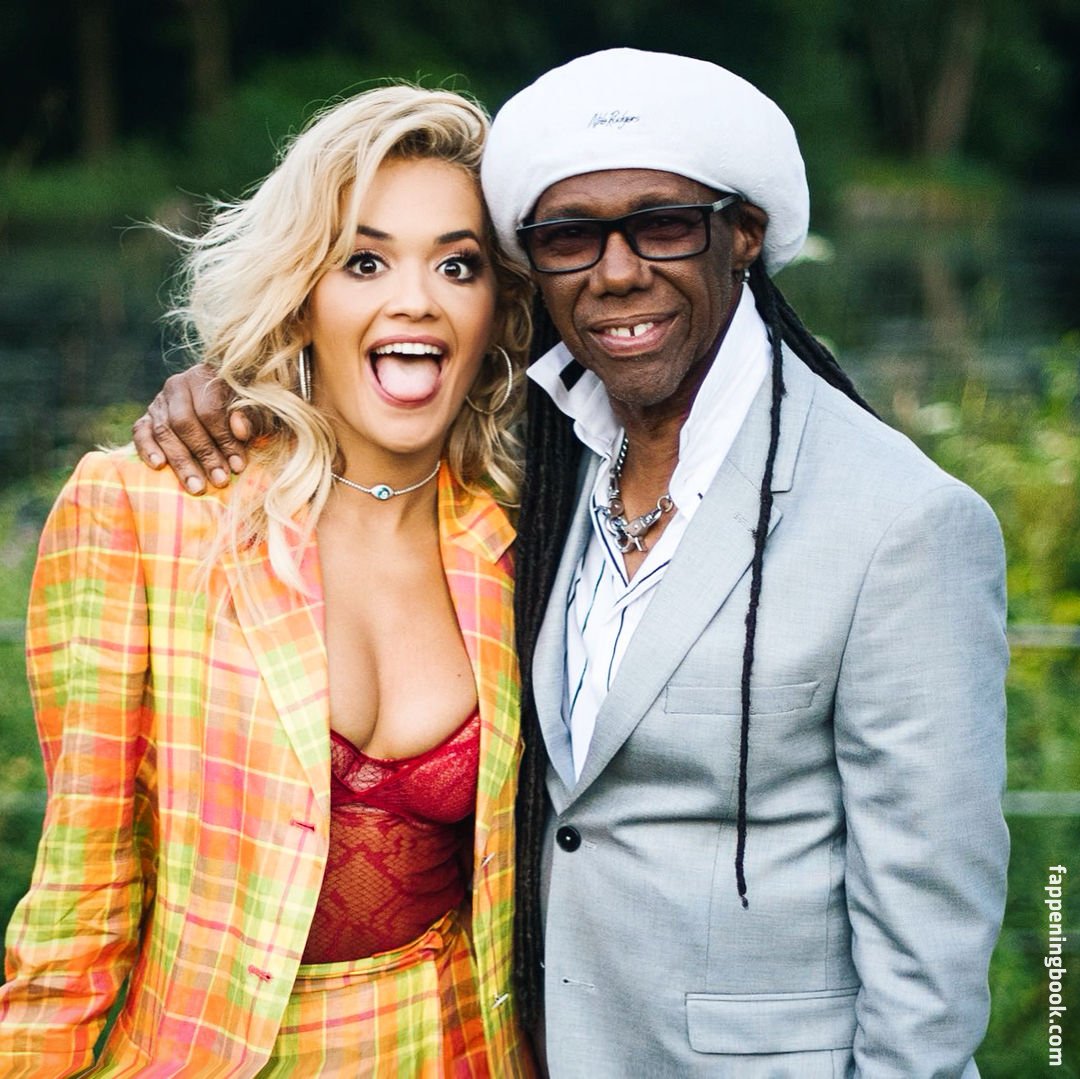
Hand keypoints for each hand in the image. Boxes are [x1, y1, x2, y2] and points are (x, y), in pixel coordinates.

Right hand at [132, 365, 251, 493]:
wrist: (222, 403)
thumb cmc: (243, 410)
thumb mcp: (257, 410)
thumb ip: (252, 418)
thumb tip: (239, 430)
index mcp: (205, 376)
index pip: (210, 411)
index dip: (224, 440)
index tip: (238, 466)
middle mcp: (178, 384)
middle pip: (184, 423)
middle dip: (204, 455)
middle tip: (219, 480)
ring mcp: (159, 401)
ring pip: (164, 431)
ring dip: (181, 462)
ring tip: (196, 487)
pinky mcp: (146, 418)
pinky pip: (140, 433)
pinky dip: (147, 449)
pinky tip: (159, 466)